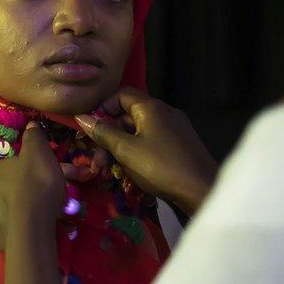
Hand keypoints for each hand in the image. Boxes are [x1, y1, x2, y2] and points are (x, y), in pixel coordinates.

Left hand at [0, 122, 65, 250]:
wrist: (30, 227)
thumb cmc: (36, 183)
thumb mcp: (39, 152)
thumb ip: (34, 137)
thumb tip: (30, 124)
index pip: (13, 167)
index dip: (32, 171)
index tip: (48, 178)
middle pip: (11, 188)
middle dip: (29, 191)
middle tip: (51, 199)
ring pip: (9, 208)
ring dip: (24, 209)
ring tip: (46, 216)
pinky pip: (10, 228)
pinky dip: (21, 227)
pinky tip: (35, 229)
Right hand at [75, 88, 217, 214]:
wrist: (202, 189)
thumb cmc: (160, 166)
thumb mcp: (126, 150)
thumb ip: (103, 132)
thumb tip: (81, 117)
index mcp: (150, 107)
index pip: (121, 94)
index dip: (103, 108)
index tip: (91, 129)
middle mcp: (164, 112)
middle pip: (128, 116)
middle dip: (108, 136)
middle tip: (97, 161)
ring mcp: (174, 129)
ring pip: (138, 133)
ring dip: (120, 149)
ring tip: (110, 170)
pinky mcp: (179, 145)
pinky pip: (151, 143)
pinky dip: (137, 153)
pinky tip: (130, 172)